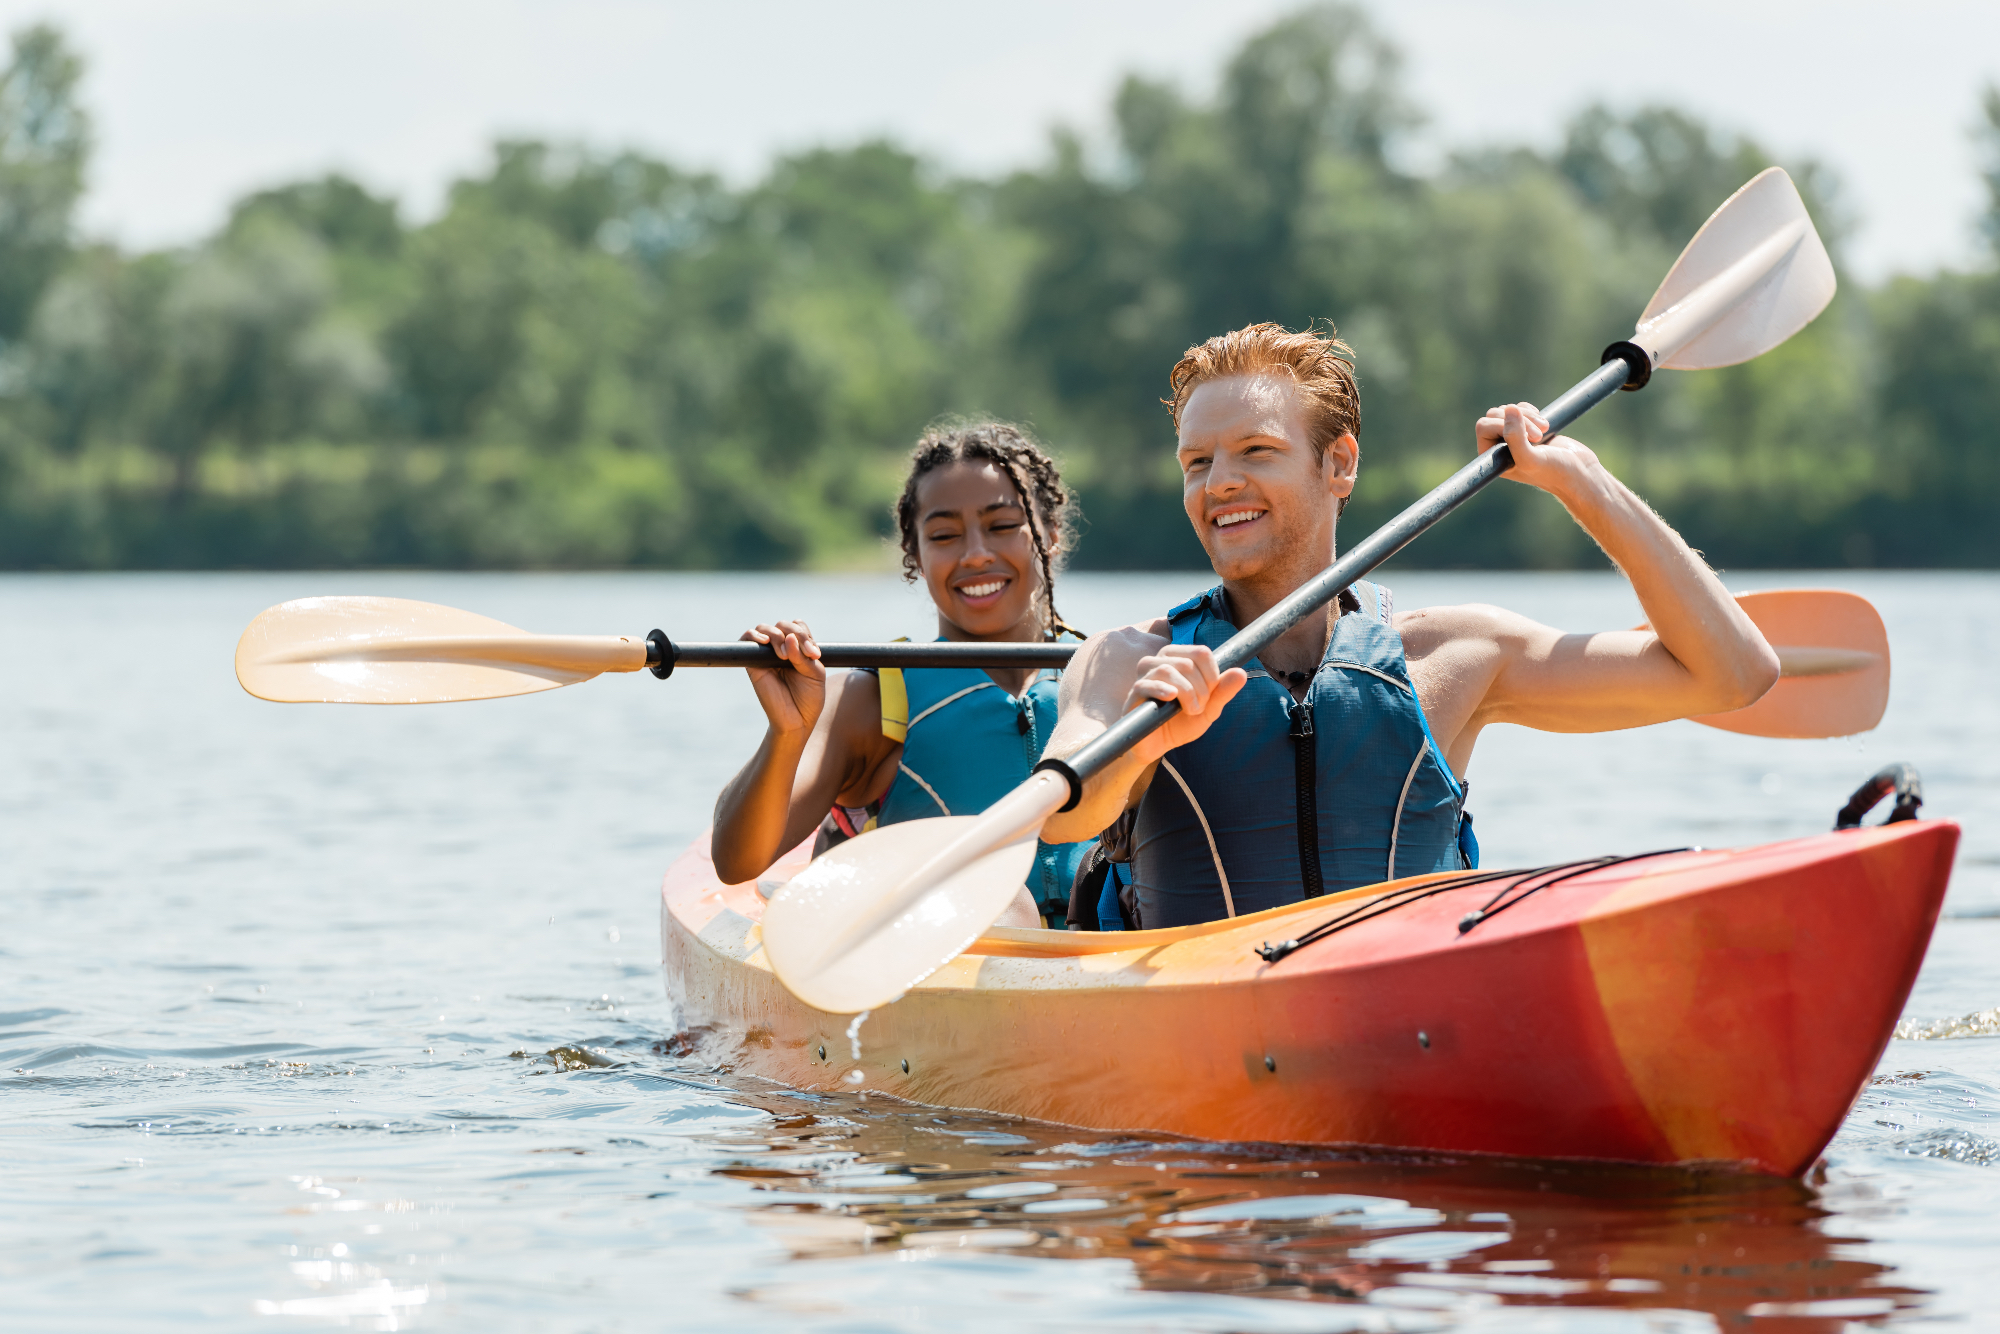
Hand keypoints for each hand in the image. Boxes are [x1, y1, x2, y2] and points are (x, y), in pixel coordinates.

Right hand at [743, 619, 825, 737]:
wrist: (797, 721)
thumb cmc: (808, 698)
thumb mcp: (815, 674)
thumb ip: (803, 656)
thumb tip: (788, 637)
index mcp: (798, 648)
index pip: (798, 626)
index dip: (805, 635)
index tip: (814, 655)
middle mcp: (781, 648)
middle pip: (783, 625)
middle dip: (794, 634)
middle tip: (804, 654)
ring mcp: (766, 655)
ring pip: (765, 628)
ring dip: (777, 636)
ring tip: (785, 656)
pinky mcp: (753, 663)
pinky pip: (747, 640)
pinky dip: (754, 635)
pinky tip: (766, 642)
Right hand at [1122, 644, 1247, 762]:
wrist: (1158, 746)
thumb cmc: (1180, 723)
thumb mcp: (1208, 709)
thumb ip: (1223, 692)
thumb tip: (1241, 673)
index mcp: (1178, 659)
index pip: (1200, 652)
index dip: (1212, 674)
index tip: (1211, 694)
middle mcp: (1159, 661)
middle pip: (1187, 662)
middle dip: (1201, 689)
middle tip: (1199, 708)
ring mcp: (1144, 677)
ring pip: (1167, 670)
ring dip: (1187, 693)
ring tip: (1190, 710)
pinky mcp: (1134, 695)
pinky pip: (1146, 684)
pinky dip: (1161, 690)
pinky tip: (1171, 699)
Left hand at [1475, 401, 1598, 493]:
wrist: (1579, 472)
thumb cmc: (1554, 471)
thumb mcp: (1531, 459)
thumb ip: (1515, 437)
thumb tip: (1509, 409)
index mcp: (1492, 458)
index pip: (1483, 426)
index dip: (1504, 424)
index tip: (1528, 438)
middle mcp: (1499, 448)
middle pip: (1495, 414)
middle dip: (1519, 420)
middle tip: (1537, 436)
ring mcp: (1513, 437)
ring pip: (1509, 410)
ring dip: (1528, 416)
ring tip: (1544, 431)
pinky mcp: (1527, 429)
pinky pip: (1520, 409)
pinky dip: (1532, 412)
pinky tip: (1544, 425)